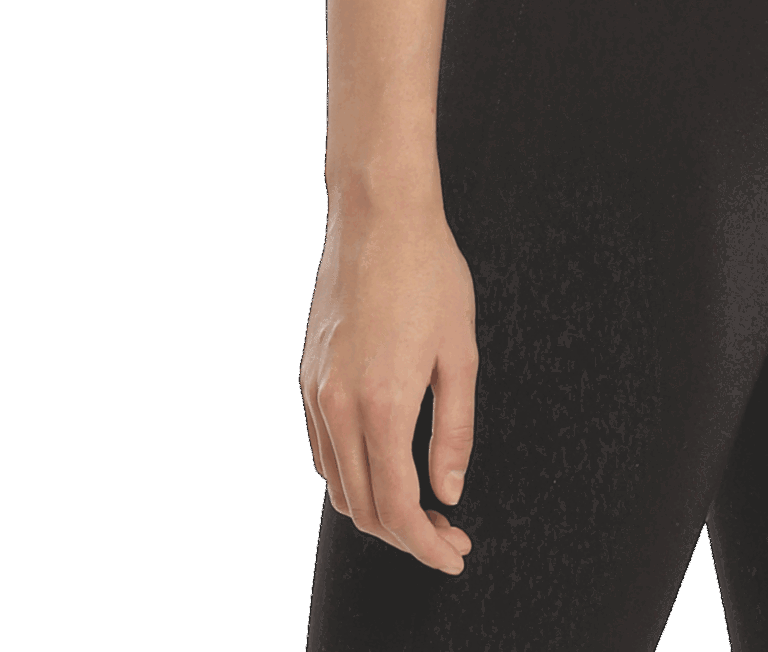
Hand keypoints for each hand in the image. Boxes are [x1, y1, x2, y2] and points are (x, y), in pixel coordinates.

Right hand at [300, 195, 476, 573]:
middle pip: (363, 508)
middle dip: (406, 536)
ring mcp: (315, 391)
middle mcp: (339, 406)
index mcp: (383, 405)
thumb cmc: (428, 270)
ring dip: (376, 510)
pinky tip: (382, 468)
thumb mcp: (460, 352)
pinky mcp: (307, 376)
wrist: (378, 214)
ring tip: (420, 507)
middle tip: (447, 534)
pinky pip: (321, 450)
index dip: (426, 544)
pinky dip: (349, 476)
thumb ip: (454, 430)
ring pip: (336, 485)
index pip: (398, 508)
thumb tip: (449, 491)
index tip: (454, 553)